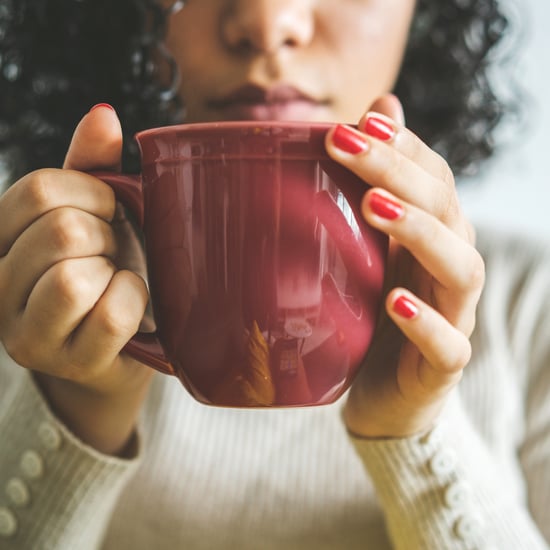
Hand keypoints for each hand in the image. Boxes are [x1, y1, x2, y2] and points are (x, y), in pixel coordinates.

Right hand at [0, 105, 151, 453]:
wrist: (122, 342)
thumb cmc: (109, 268)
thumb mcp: (96, 213)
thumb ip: (94, 166)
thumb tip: (103, 113)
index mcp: (1, 239)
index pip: (39, 191)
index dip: (94, 194)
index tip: (111, 213)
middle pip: (61, 231)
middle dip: (108, 236)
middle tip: (114, 254)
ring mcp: (27, 334)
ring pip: (74, 279)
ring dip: (116, 271)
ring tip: (116, 281)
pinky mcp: (68, 364)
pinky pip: (111, 315)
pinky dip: (135, 300)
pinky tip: (130, 305)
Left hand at [325, 95, 484, 437]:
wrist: (386, 394)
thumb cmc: (374, 315)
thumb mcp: (368, 251)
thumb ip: (376, 188)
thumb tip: (378, 108)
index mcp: (435, 238)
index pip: (433, 178)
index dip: (403, 147)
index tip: (358, 121)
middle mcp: (450, 269)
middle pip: (444, 210)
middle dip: (397, 172)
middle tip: (346, 144)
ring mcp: (454, 317)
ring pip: (460, 268)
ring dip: (418, 232)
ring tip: (373, 206)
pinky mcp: (443, 366)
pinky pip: (448, 345)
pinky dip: (426, 323)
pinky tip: (394, 302)